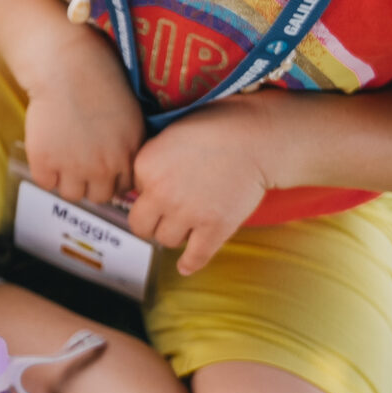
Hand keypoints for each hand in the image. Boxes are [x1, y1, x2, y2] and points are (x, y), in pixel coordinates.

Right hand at [19, 36, 145, 207]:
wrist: (63, 64)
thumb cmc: (97, 75)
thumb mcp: (129, 111)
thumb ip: (128, 142)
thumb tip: (119, 162)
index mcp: (130, 152)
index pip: (124, 186)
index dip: (111, 176)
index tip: (99, 163)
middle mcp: (105, 166)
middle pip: (99, 196)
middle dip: (90, 182)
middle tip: (78, 160)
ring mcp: (75, 167)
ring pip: (72, 194)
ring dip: (66, 179)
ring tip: (62, 155)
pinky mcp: (45, 162)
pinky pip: (45, 183)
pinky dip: (44, 171)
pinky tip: (46, 149)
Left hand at [125, 94, 278, 274]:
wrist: (258, 138)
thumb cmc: (218, 126)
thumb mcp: (172, 132)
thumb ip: (154, 159)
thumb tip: (144, 184)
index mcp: (146, 164)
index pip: (133, 191)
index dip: (149, 189)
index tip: (165, 185)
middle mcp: (161, 192)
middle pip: (140, 225)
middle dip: (152, 221)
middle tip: (165, 217)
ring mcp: (187, 213)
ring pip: (166, 241)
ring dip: (175, 235)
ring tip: (186, 226)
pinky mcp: (214, 228)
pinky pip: (195, 257)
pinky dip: (190, 263)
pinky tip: (186, 266)